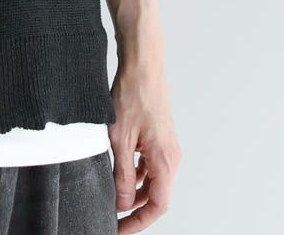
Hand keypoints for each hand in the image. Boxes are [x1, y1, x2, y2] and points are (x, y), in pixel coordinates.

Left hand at [109, 62, 181, 230]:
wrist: (142, 66)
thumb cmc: (132, 95)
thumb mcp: (119, 138)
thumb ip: (121, 174)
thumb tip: (122, 203)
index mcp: (164, 160)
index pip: (157, 205)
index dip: (139, 222)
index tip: (120, 229)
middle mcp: (170, 157)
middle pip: (156, 196)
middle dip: (135, 211)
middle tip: (113, 218)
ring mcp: (166, 147)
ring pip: (153, 181)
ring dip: (135, 192)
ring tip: (112, 197)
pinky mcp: (159, 138)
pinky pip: (150, 166)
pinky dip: (136, 174)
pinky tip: (119, 173)